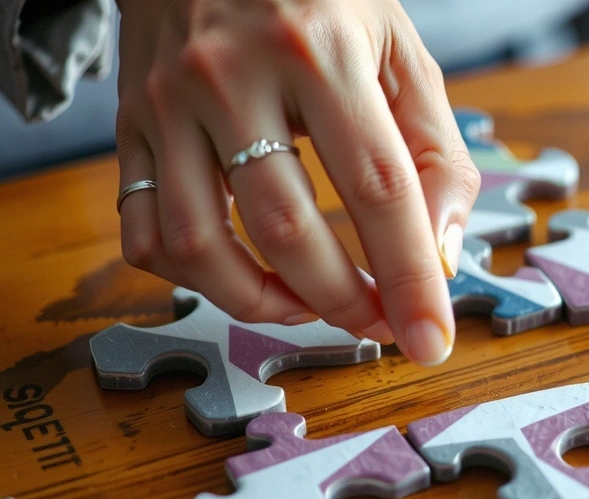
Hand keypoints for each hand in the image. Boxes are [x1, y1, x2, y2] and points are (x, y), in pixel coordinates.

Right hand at [115, 0, 479, 364]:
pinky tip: (243, 273)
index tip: (430, 340)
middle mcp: (233, 75)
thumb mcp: (398, 50)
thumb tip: (440, 253)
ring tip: (312, 304)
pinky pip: (144, 231)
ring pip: (201, 245)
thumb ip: (434, 150)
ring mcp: (168, 102)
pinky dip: (192, 277)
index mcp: (321, 51)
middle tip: (378, 322)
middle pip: (289, 230)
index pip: (378, 190)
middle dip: (343, 302)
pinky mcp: (129, 125)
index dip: (409, 278)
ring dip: (265, 303)